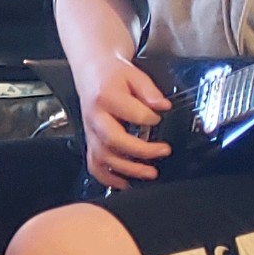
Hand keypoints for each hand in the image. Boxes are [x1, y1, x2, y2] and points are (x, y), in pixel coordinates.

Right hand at [77, 53, 171, 190]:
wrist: (92, 71)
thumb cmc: (112, 74)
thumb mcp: (134, 74)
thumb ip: (150, 91)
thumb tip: (163, 106)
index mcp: (106, 97)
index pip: (132, 114)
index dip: (150, 118)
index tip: (159, 118)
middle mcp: (95, 117)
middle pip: (114, 141)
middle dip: (141, 151)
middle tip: (162, 152)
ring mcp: (90, 132)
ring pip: (104, 157)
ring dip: (128, 169)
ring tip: (150, 173)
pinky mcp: (90, 141)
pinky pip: (94, 165)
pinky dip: (108, 179)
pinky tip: (124, 183)